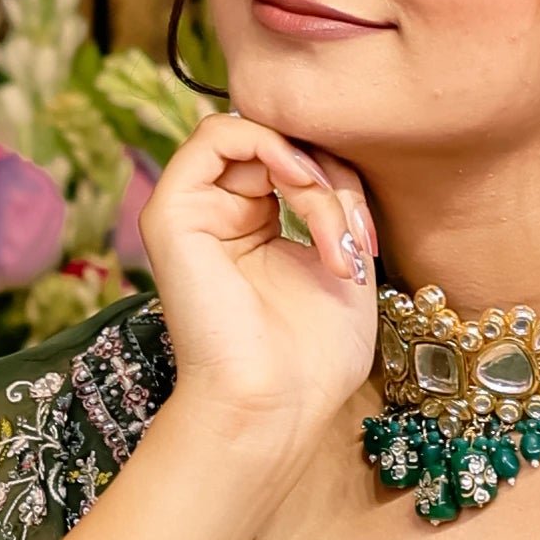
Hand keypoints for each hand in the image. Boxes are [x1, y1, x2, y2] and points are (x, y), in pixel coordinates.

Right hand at [135, 109, 378, 491]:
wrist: (274, 405)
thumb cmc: (311, 356)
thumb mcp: (343, 258)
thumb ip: (335, 199)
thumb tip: (332, 153)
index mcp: (254, 225)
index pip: (298, 161)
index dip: (342, 180)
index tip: (368, 240)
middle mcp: (219, 214)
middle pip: (283, 145)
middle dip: (334, 178)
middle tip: (356, 237)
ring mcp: (192, 211)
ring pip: (258, 137)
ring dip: (310, 171)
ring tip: (332, 230)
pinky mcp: (170, 213)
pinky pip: (217, 134)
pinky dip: (269, 144)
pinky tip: (299, 184)